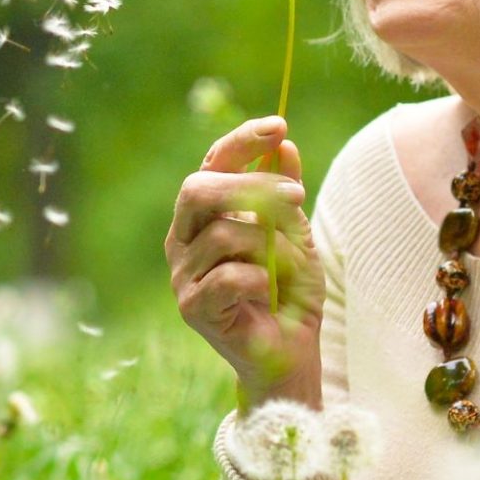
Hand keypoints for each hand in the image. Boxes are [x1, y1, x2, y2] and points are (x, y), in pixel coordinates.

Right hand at [166, 116, 323, 398]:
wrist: (290, 355)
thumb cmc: (289, 294)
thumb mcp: (296, 235)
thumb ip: (285, 195)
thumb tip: (284, 146)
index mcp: (203, 217)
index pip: (212, 164)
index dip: (241, 141)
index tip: (279, 125)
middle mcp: (184, 240)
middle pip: (198, 189)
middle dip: (249, 186)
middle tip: (297, 196)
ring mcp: (182, 274)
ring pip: (224, 233)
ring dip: (272, 246)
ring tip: (289, 269)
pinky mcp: (192, 307)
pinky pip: (229, 275)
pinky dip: (262, 278)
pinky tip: (271, 292)